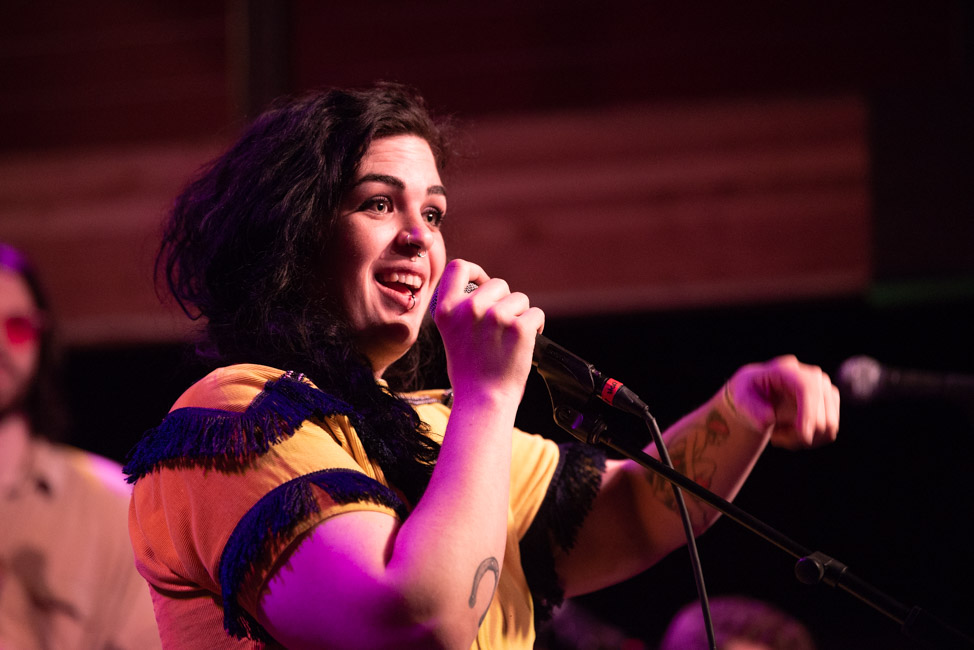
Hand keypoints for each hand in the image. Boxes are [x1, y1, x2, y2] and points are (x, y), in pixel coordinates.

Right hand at [432, 259, 544, 401]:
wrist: (483, 400)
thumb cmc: (468, 372)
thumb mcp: (451, 334)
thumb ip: (462, 310)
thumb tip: (483, 289)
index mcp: (447, 309)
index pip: (458, 267)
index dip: (475, 271)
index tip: (482, 283)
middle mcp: (469, 308)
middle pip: (498, 284)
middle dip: (505, 301)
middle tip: (501, 327)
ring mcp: (495, 316)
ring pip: (520, 299)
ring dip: (520, 315)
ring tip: (510, 339)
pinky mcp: (519, 327)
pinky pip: (536, 314)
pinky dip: (535, 327)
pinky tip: (524, 343)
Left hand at [725, 355, 839, 449]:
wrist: (757, 395)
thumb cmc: (747, 394)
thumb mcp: (740, 399)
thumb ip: (752, 409)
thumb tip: (770, 418)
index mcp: (787, 369)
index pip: (808, 388)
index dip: (809, 413)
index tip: (803, 436)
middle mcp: (812, 375)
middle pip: (824, 410)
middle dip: (801, 432)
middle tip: (774, 437)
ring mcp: (825, 389)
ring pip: (828, 425)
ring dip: (803, 438)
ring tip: (779, 434)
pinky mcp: (831, 404)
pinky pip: (828, 432)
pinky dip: (810, 440)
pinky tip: (789, 433)